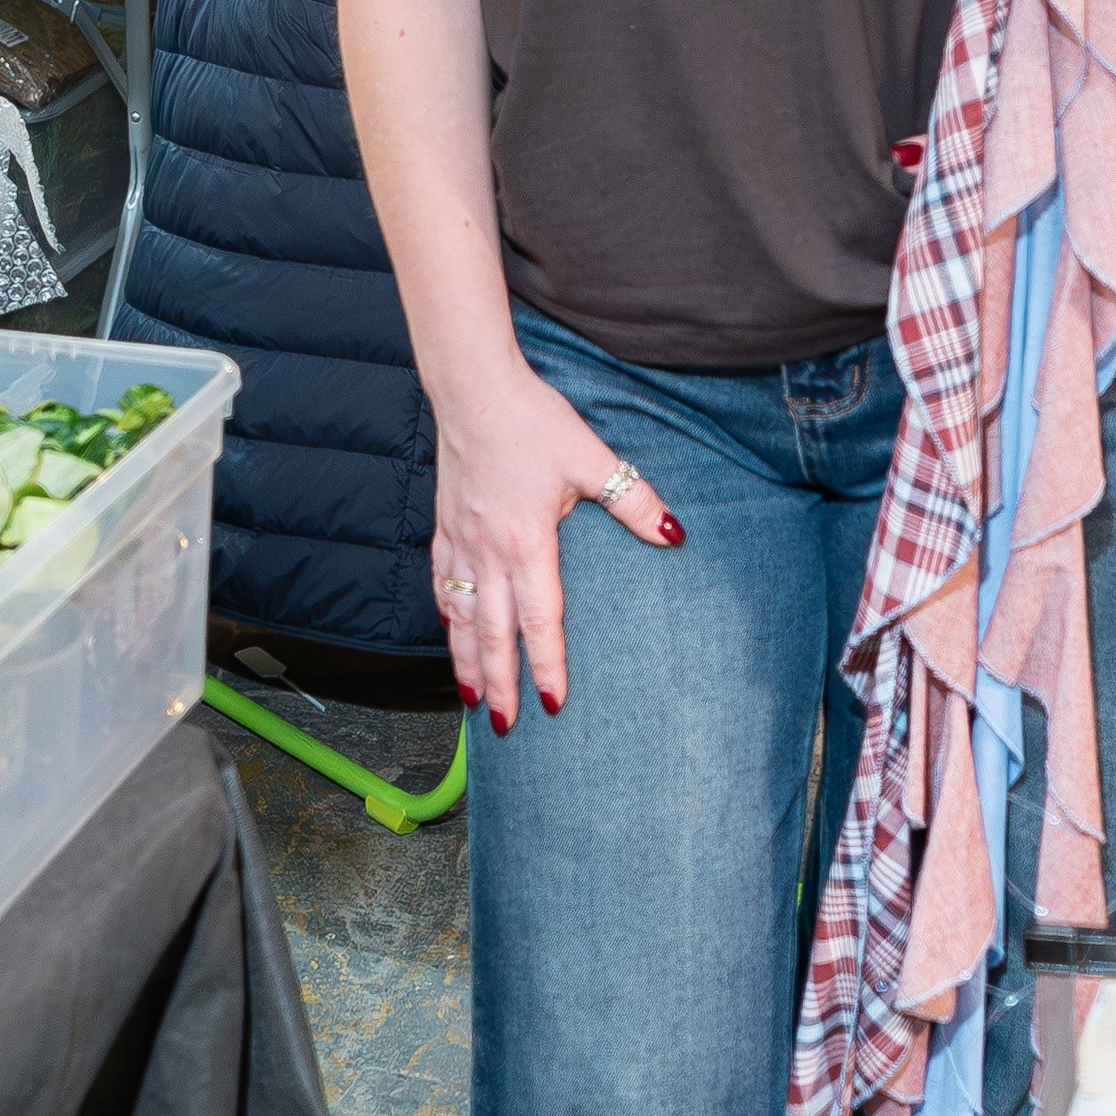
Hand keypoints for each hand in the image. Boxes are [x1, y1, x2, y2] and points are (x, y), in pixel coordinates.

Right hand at [431, 353, 679, 728]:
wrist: (473, 388)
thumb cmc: (532, 421)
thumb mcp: (591, 457)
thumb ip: (633, 500)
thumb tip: (674, 534)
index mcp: (527, 544)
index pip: (540, 621)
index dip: (546, 666)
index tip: (553, 703)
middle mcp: (488, 553)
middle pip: (493, 634)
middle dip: (500, 683)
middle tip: (506, 726)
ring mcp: (460, 541)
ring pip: (460, 616)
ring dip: (466, 660)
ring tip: (472, 698)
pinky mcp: (444, 524)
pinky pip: (442, 583)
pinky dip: (446, 615)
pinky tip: (451, 629)